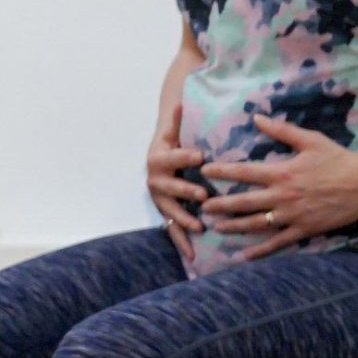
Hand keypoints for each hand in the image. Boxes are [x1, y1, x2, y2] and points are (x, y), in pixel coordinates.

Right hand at [146, 101, 208, 264]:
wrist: (160, 158)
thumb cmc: (172, 143)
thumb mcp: (173, 131)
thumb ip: (176, 121)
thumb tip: (180, 102)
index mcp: (158, 158)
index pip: (169, 156)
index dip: (183, 156)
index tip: (201, 154)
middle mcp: (155, 180)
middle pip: (166, 187)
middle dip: (183, 191)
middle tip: (202, 194)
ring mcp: (160, 199)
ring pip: (169, 210)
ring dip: (182, 219)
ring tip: (199, 226)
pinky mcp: (167, 213)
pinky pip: (172, 229)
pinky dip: (181, 242)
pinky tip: (193, 255)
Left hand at [200, 114, 357, 259]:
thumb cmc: (338, 158)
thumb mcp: (310, 140)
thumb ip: (281, 130)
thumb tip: (256, 117)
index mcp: (282, 172)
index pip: (244, 172)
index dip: (222, 172)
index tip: (204, 170)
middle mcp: (283, 196)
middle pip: (244, 201)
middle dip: (220, 204)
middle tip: (201, 206)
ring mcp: (293, 215)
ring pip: (256, 223)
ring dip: (234, 226)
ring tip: (216, 227)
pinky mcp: (304, 229)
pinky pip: (278, 242)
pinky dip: (260, 249)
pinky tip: (243, 255)